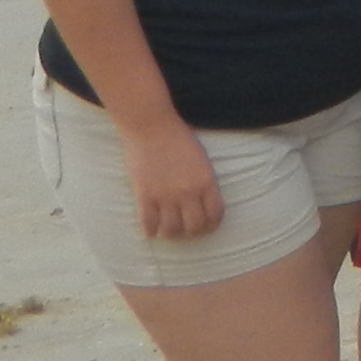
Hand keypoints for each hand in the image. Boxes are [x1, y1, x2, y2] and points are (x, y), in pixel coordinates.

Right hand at [125, 122, 225, 242]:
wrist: (151, 126)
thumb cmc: (178, 138)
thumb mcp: (202, 159)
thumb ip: (204, 182)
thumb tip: (203, 202)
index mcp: (206, 182)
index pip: (215, 215)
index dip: (212, 224)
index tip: (206, 225)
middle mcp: (188, 193)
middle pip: (195, 227)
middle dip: (192, 232)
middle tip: (186, 229)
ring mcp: (166, 196)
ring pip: (172, 230)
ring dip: (172, 233)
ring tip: (168, 230)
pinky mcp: (145, 196)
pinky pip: (149, 225)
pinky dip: (151, 231)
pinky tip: (151, 229)